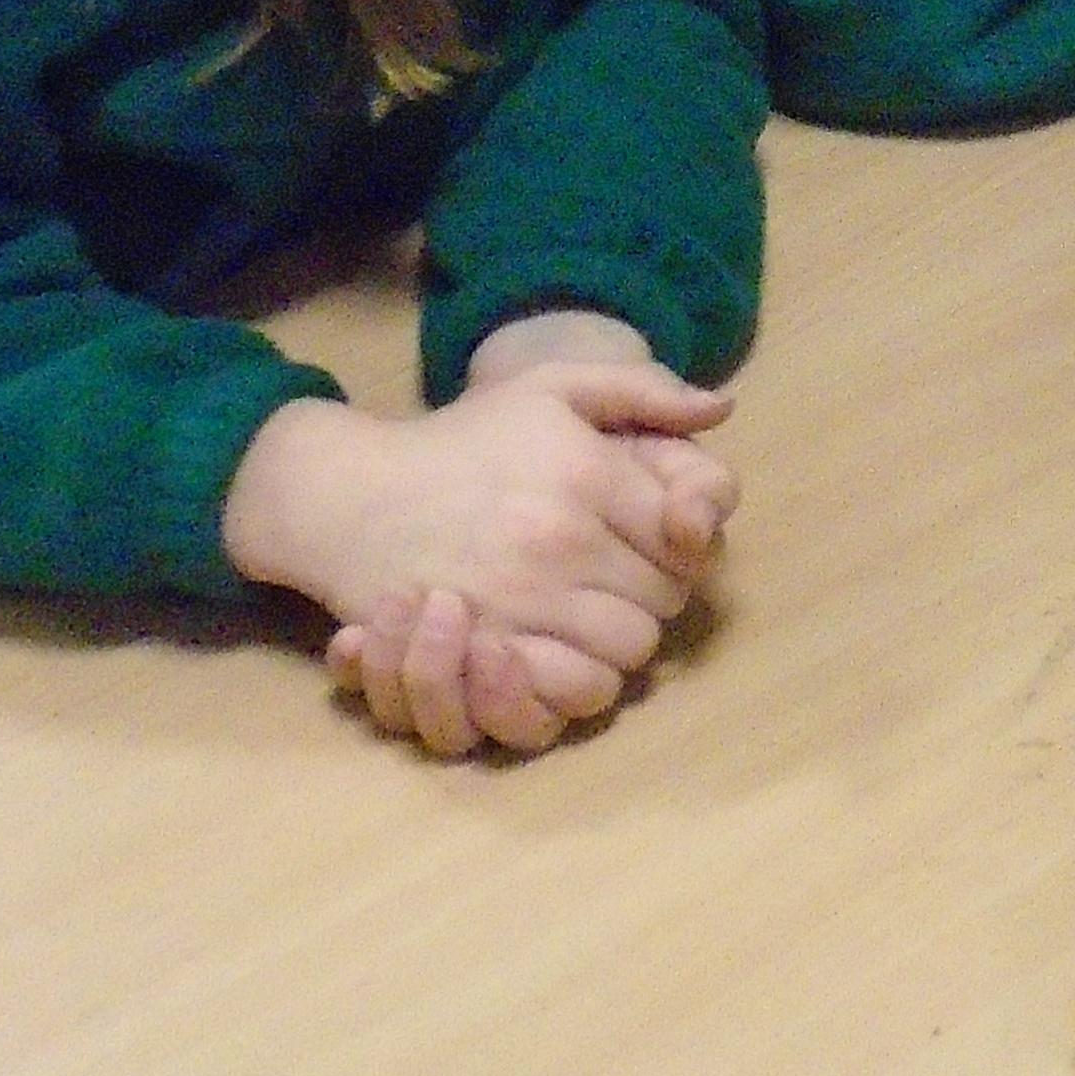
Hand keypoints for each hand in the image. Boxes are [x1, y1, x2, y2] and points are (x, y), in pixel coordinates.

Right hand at [223, 344, 739, 759]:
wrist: (353, 496)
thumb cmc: (462, 439)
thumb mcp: (550, 387)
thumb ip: (641, 390)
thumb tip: (721, 410)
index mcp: (589, 473)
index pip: (688, 535)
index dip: (681, 540)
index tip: (652, 536)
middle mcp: (562, 539)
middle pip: (666, 598)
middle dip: (654, 590)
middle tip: (618, 577)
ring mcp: (523, 600)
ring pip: (630, 649)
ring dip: (622, 636)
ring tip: (591, 611)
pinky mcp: (487, 648)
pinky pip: (576, 688)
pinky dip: (583, 675)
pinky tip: (563, 647)